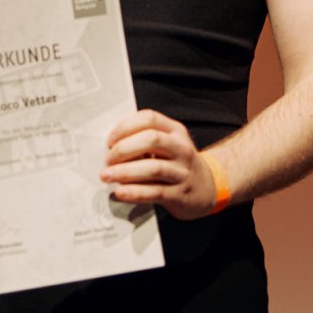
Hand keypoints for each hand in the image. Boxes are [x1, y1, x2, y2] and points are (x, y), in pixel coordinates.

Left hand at [101, 110, 219, 219]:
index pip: (149, 118)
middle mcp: (181, 148)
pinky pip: (154, 192)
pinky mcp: (179, 194)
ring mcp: (182, 172)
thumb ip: (145, 140)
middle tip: (108, 159)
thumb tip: (110, 146)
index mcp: (175, 131)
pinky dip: (134, 192)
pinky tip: (120, 192)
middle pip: (152, 139)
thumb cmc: (177, 163)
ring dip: (125, 171)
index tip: (110, 140)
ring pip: (153, 168)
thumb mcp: (168, 144)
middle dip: (124, 148)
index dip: (125, 127)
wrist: (205, 189)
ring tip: (106, 176)